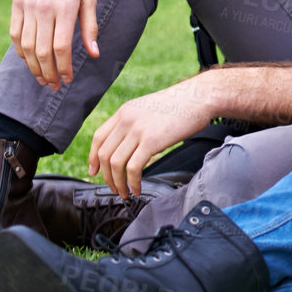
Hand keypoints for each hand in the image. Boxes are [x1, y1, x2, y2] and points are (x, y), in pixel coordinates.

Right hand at [9, 0, 99, 88]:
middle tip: (55, 86)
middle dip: (48, 73)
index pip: (61, 48)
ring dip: (33, 67)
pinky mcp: (16, 4)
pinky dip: (20, 52)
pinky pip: (15, 34)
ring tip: (42, 78)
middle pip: (42, 51)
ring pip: (25, 46)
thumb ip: (90, 28)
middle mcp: (43, 8)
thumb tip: (94, 55)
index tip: (69, 80)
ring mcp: (27, 6)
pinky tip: (29, 61)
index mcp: (64, 8)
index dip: (64, 68)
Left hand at [88, 82, 214, 196]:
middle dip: (106, 177)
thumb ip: (134, 123)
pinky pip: (133, 168)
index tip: (94, 171)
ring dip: (118, 183)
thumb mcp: (148, 109)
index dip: (92, 157)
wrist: (198, 97)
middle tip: (114, 189)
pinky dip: (133, 183)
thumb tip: (128, 145)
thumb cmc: (179, 106)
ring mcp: (137, 130)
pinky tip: (138, 188)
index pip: (98, 137)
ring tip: (125, 193)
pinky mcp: (151, 141)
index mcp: (124, 112)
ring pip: (115, 164)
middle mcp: (126, 120)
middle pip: (104, 154)